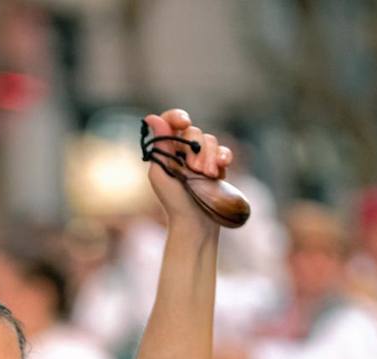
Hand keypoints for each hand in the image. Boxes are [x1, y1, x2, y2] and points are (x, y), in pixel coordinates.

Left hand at [143, 108, 232, 232]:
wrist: (195, 223)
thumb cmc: (173, 202)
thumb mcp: (160, 174)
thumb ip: (160, 146)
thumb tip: (153, 117)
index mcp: (166, 150)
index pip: (170, 122)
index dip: (176, 117)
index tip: (184, 123)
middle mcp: (183, 151)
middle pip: (194, 132)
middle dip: (196, 149)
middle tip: (194, 169)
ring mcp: (202, 158)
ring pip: (210, 140)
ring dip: (208, 157)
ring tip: (206, 175)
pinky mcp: (217, 167)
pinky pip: (224, 151)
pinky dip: (223, 156)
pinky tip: (221, 166)